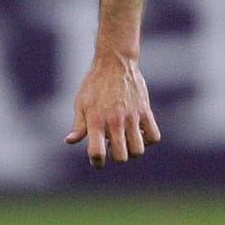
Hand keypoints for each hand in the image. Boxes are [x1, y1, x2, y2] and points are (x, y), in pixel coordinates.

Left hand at [66, 49, 160, 167]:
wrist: (115, 62)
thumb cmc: (95, 84)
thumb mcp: (81, 103)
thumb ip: (78, 125)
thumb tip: (70, 141)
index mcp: (96, 121)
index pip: (97, 153)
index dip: (97, 163)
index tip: (98, 161)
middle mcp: (115, 121)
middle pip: (121, 157)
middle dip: (116, 157)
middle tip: (112, 146)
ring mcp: (132, 117)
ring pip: (138, 150)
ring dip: (132, 151)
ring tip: (126, 140)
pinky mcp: (145, 111)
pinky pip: (154, 136)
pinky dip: (149, 140)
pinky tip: (140, 132)